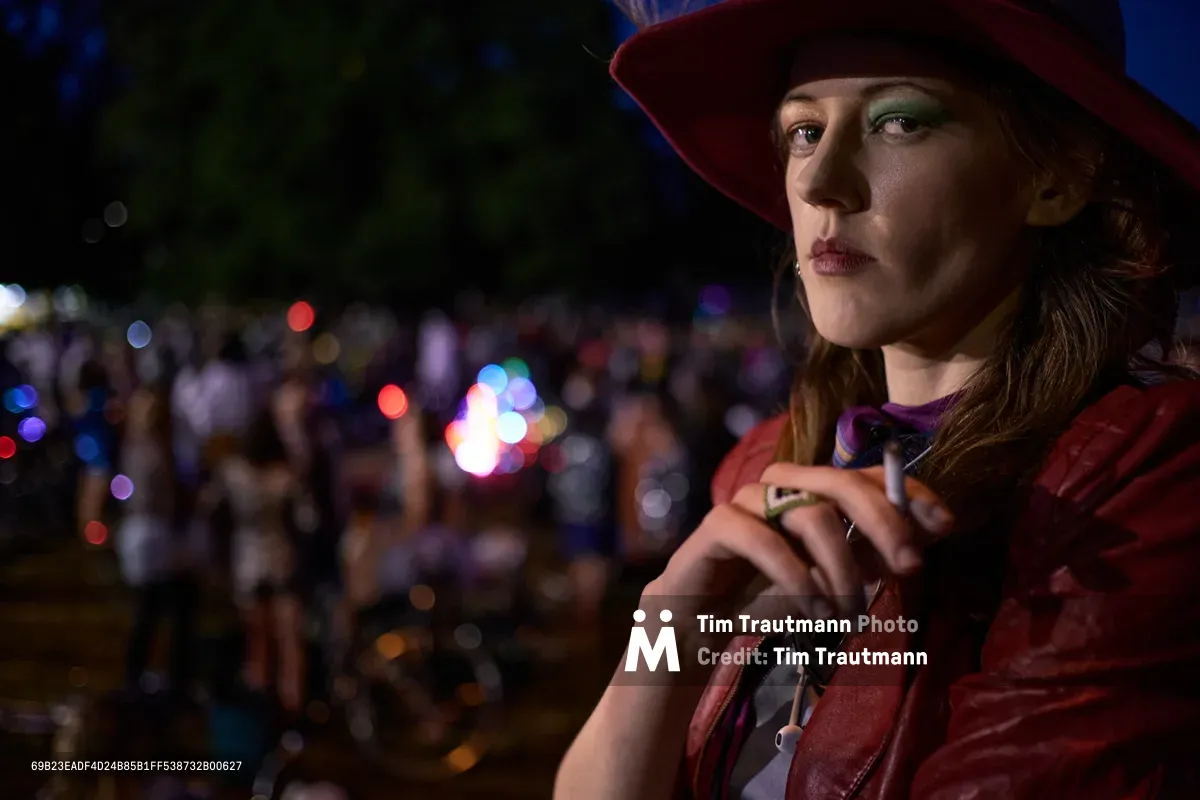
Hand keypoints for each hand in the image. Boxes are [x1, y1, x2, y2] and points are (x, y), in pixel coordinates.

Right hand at [644, 463, 954, 652]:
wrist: (700, 620)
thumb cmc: (770, 596)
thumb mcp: (834, 578)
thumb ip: (874, 553)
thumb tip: (932, 528)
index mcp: (815, 491)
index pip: (869, 475)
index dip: (910, 492)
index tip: (945, 524)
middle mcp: (784, 484)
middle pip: (843, 482)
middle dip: (886, 523)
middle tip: (911, 568)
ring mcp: (749, 500)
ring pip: (811, 515)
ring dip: (842, 570)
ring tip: (849, 616)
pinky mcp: (719, 524)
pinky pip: (763, 540)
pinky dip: (796, 578)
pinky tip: (812, 610)